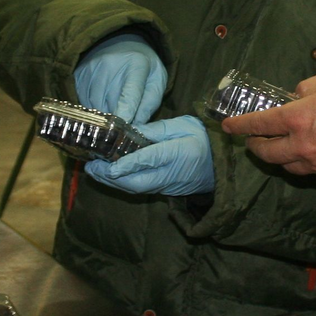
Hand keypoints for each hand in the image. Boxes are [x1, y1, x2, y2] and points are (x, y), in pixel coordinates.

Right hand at [73, 33, 166, 123]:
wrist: (120, 41)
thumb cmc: (143, 66)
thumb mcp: (156, 79)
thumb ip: (150, 103)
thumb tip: (137, 127)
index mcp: (136, 66)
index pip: (130, 94)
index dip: (127, 113)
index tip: (126, 127)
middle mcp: (110, 65)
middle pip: (111, 105)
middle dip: (119, 119)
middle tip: (126, 121)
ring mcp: (92, 69)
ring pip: (96, 106)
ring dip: (105, 114)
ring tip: (115, 107)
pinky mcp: (79, 74)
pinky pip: (84, 101)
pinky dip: (93, 107)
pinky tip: (103, 100)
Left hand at [85, 115, 216, 195]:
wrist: (223, 165)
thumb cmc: (203, 138)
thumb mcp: (182, 125)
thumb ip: (157, 130)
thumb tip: (131, 130)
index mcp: (178, 153)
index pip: (149, 160)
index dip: (127, 164)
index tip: (107, 164)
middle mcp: (171, 174)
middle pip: (137, 182)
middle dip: (111, 177)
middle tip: (91, 167)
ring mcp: (168, 186)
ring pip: (137, 189)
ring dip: (114, 182)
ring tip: (95, 171)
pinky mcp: (166, 191)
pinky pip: (142, 189)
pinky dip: (124, 183)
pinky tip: (111, 175)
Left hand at [222, 69, 315, 183]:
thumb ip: (310, 86)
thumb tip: (298, 96)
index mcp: (297, 119)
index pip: (258, 124)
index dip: (240, 125)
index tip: (227, 127)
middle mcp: (300, 145)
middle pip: (267, 153)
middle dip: (255, 146)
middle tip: (254, 141)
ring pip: (286, 165)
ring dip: (278, 157)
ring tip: (280, 148)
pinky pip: (309, 171)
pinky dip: (303, 163)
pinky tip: (309, 156)